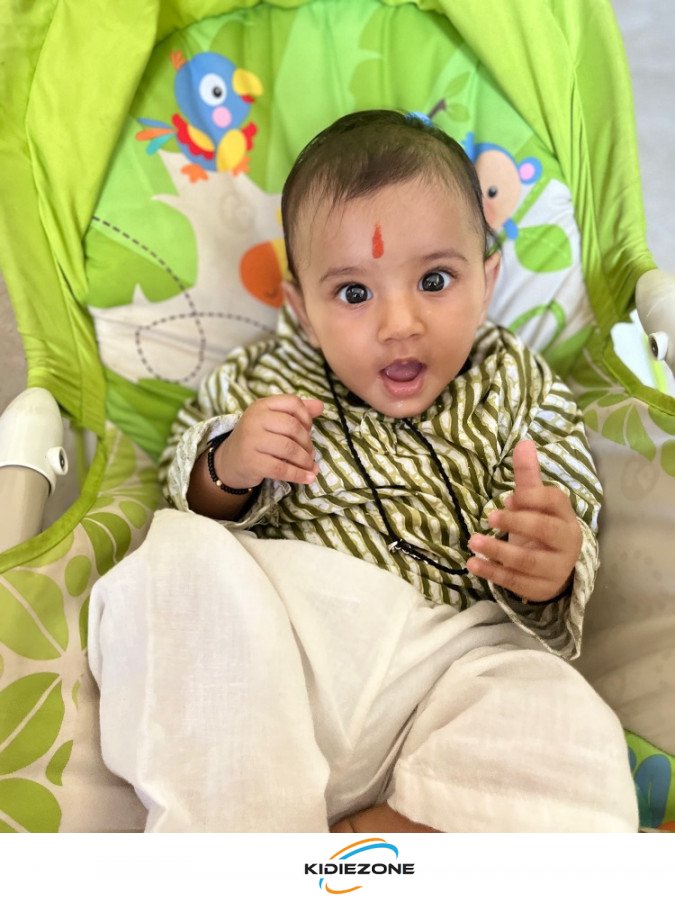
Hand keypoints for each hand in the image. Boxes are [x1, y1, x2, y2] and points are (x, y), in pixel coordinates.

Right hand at [215, 395, 323, 488]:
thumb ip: (297, 412)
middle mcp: (254, 419)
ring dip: (305, 460)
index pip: (293, 403)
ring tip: (310, 466)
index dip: (307, 417)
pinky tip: (308, 479)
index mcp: (262, 406)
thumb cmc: (257, 439)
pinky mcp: (251, 462)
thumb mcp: (273, 421)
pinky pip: (281, 469)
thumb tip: (320, 405)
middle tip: (311, 453)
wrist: (230, 461)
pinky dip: (298, 475)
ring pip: (289, 449)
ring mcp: (251, 440)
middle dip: (307, 442)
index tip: (309, 430)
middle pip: (293, 427)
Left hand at [467, 439, 581, 601]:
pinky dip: (492, 572)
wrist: (554, 571)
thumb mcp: (536, 504)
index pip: (554, 501)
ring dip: (498, 551)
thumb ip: (529, 476)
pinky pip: (515, 582)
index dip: (531, 497)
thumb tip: (523, 441)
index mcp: (566, 516)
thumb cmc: (540, 530)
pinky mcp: (541, 589)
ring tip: (473, 541)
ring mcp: (556, 568)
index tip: (508, 498)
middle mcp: (566, 542)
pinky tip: (472, 563)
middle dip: (517, 522)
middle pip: (545, 530)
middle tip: (490, 516)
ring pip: (528, 561)